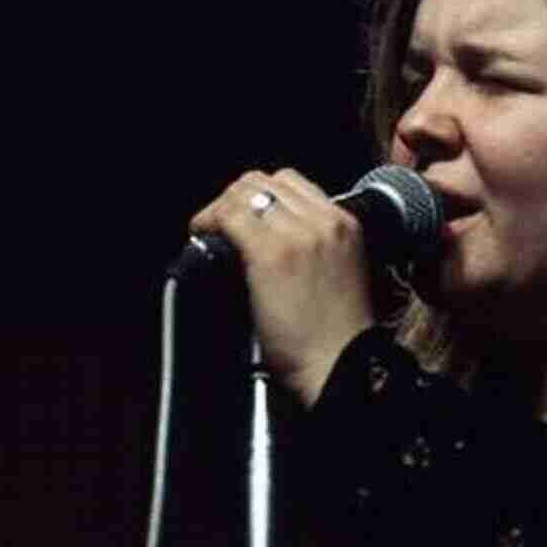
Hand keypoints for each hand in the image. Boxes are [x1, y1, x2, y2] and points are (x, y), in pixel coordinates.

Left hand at [188, 167, 375, 406]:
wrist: (341, 365)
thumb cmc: (338, 334)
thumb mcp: (339, 270)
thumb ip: (313, 243)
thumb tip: (267, 234)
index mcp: (345, 223)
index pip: (292, 182)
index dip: (260, 194)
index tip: (244, 215)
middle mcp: (324, 220)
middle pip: (266, 181)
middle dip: (237, 196)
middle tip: (220, 222)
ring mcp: (299, 233)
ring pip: (246, 191)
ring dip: (221, 207)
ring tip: (209, 229)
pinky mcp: (272, 253)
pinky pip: (231, 217)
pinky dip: (209, 221)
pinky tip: (202, 236)